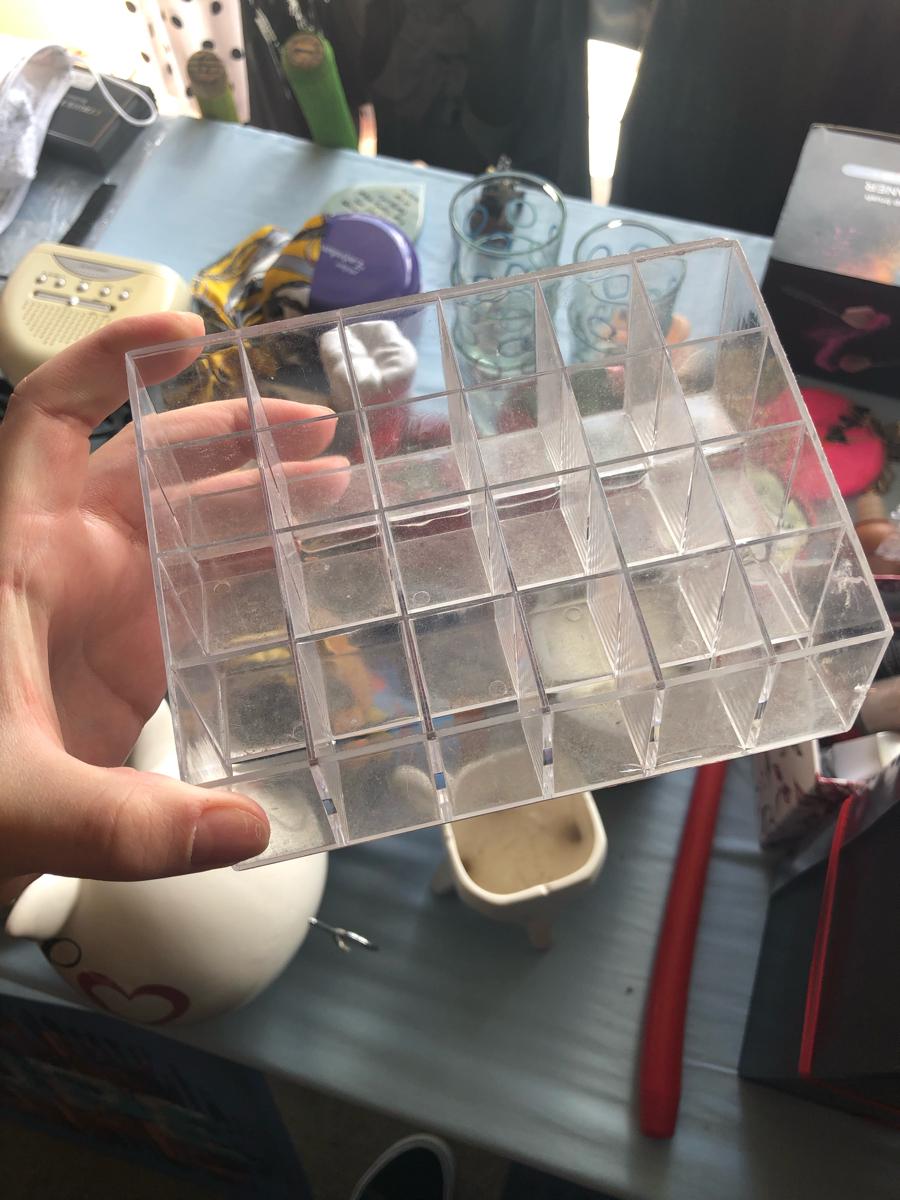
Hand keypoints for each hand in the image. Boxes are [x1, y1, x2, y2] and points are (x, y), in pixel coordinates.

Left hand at [0, 313, 338, 900]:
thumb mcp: (21, 800)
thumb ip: (129, 823)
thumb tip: (252, 826)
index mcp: (21, 555)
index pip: (54, 422)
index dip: (111, 360)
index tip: (191, 331)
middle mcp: (66, 568)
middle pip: (153, 468)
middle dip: (233, 437)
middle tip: (319, 427)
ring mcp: (104, 616)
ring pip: (188, 530)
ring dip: (258, 502)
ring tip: (336, 485)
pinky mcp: (134, 666)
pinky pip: (204, 601)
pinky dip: (255, 580)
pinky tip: (309, 576)